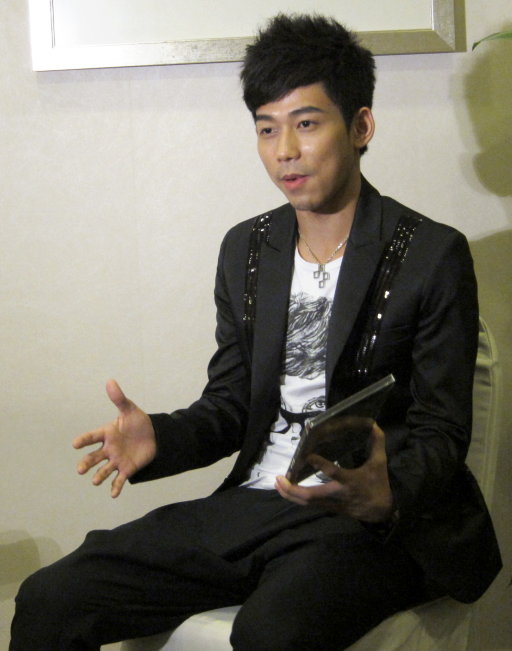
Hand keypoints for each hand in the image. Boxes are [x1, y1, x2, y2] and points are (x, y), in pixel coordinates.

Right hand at [73, 380, 156, 497]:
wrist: (155, 436)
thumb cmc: (139, 422)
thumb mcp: (130, 409)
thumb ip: (119, 398)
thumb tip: (110, 381)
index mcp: (107, 433)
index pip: (92, 437)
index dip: (84, 440)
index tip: (74, 444)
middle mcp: (108, 448)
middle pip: (93, 457)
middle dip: (86, 463)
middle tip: (80, 470)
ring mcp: (116, 460)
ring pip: (104, 470)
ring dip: (99, 476)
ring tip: (95, 481)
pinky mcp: (127, 469)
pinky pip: (119, 480)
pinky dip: (116, 487)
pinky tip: (113, 494)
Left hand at [275, 423, 393, 521]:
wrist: (380, 512)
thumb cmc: (378, 484)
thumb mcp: (380, 463)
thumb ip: (377, 443)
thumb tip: (374, 424)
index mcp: (350, 481)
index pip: (334, 473)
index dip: (321, 466)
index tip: (308, 456)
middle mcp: (337, 493)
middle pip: (312, 495)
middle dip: (293, 489)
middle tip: (280, 478)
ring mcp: (331, 503)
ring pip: (307, 502)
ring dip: (289, 494)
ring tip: (277, 483)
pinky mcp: (329, 508)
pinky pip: (309, 504)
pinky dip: (295, 497)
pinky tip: (285, 490)